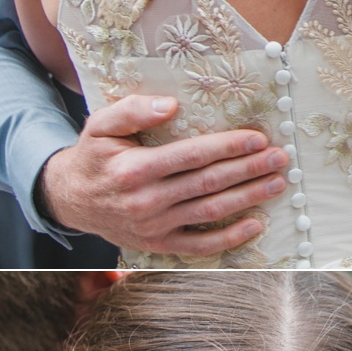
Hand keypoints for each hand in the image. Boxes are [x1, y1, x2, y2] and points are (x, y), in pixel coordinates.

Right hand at [39, 94, 291, 254]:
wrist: (70, 199)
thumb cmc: (93, 156)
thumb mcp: (100, 125)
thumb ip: (132, 110)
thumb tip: (170, 105)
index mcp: (135, 169)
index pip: (192, 155)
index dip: (228, 147)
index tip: (258, 138)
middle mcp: (146, 200)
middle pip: (208, 183)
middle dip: (248, 169)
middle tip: (280, 158)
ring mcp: (153, 226)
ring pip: (210, 211)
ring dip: (248, 198)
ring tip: (277, 183)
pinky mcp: (158, 244)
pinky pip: (200, 245)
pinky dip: (230, 238)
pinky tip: (255, 224)